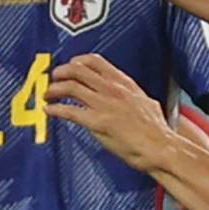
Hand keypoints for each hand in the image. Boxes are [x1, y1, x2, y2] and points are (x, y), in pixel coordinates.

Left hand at [45, 54, 174, 172]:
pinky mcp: (97, 122)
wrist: (161, 148)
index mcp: (124, 83)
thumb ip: (133, 96)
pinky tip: (50, 111)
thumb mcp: (147, 103)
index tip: (69, 66)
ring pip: (70, 87)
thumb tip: (129, 96)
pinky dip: (55, 109)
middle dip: (60, 73)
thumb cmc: (156, 131)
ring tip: (48, 95)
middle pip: (77, 70)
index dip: (76, 61)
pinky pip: (69, 111)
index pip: (95, 61)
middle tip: (53, 79)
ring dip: (53, 89)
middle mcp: (112, 89)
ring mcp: (104, 105)